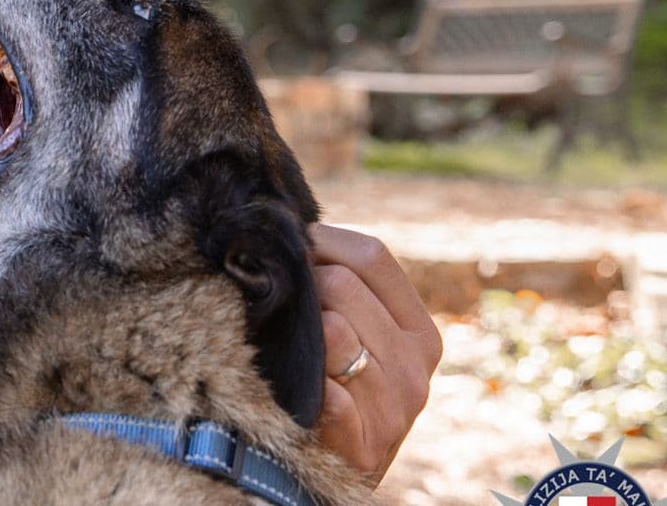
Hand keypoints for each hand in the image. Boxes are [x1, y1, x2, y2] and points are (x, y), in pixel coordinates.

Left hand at [310, 223, 441, 478]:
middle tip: (280, 309)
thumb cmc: (338, 393)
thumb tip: (292, 227)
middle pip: (342, 284)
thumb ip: (344, 290)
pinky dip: (307, 388)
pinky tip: (299, 395)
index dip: (321, 243)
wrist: (334, 475)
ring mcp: (396, 408)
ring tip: (293, 357)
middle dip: (302, 289)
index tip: (289, 252)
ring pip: (331, 329)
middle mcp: (417, 366)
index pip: (372, 254)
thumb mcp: (361, 339)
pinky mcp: (365, 445)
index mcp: (421, 332)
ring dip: (298, 338)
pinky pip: (328, 393)